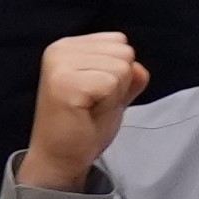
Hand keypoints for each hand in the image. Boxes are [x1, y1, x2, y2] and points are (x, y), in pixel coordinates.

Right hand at [22, 32, 145, 191]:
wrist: (60, 156)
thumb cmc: (85, 123)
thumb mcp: (114, 90)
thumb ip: (129, 73)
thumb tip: (139, 68)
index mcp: (68, 45)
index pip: (120, 42)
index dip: (119, 72)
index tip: (95, 91)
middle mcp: (60, 49)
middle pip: (124, 53)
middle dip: (119, 82)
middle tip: (93, 102)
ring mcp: (60, 65)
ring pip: (121, 67)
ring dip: (114, 93)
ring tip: (90, 107)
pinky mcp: (64, 83)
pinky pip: (112, 83)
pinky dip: (109, 102)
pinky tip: (87, 112)